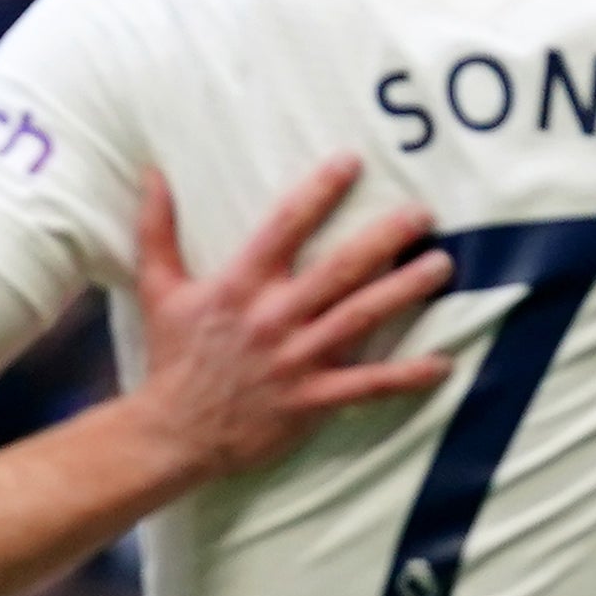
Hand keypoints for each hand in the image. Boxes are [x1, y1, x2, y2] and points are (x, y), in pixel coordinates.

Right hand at [129, 158, 455, 479]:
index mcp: (240, 285)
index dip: (320, 192)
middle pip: (339, 268)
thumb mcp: (157, 289)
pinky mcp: (311, 400)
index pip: (285, 226)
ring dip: (405, 291)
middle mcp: (274, 317)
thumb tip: (152, 172)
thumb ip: (158, 229)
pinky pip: (367, 385)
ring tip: (442, 266)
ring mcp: (296, 359)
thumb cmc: (171, 357)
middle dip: (385, 238)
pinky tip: (444, 362)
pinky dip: (407, 376)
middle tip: (424, 214)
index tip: (353, 161)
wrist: (172, 433)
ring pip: (361, 317)